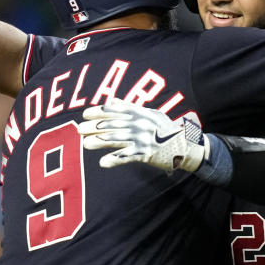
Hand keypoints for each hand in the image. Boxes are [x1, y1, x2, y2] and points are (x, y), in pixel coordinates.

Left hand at [77, 98, 206, 171]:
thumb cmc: (166, 129)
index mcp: (139, 114)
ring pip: (116, 140)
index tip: (85, 115)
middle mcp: (139, 124)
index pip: (115, 110)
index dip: (98, 112)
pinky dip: (115, 160)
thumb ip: (130, 107)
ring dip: (99, 142)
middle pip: (112, 125)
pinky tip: (103, 163)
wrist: (185, 144)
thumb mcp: (150, 113)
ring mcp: (142, 139)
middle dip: (94, 127)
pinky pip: (128, 157)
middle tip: (79, 130)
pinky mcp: (146, 153)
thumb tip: (113, 100)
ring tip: (85, 145)